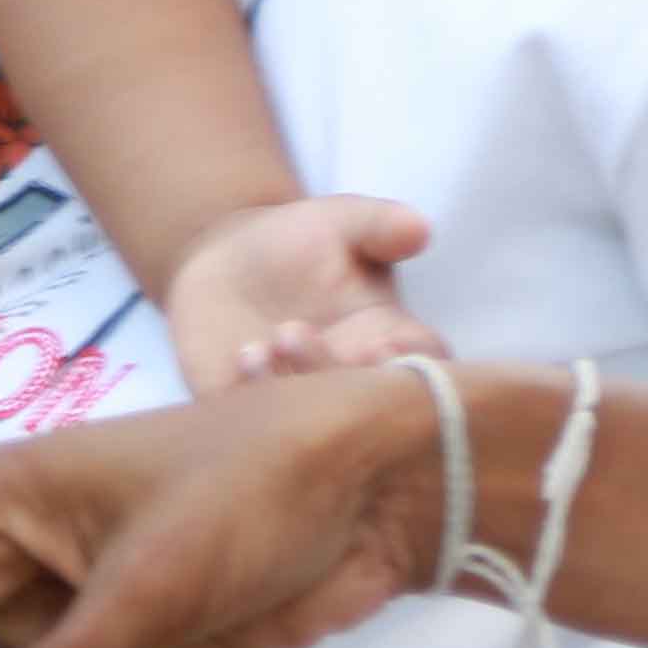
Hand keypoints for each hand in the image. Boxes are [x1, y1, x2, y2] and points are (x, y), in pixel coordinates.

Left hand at [160, 194, 439, 394]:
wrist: (224, 264)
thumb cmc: (296, 242)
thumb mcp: (340, 222)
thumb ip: (380, 225)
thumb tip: (419, 228)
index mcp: (389, 338)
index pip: (423, 364)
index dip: (413, 364)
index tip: (388, 345)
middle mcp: (353, 379)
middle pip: (370, 402)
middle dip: (347, 378)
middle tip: (315, 337)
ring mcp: (304, 403)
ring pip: (314, 419)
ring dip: (300, 381)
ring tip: (274, 339)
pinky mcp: (253, 414)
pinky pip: (258, 424)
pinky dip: (256, 394)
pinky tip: (247, 353)